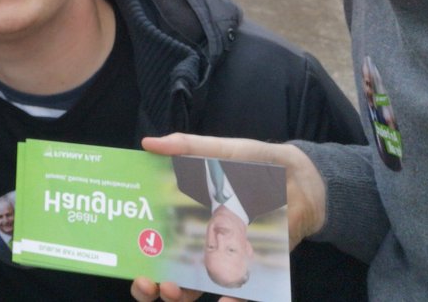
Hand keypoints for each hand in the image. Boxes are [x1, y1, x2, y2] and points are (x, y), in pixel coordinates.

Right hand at [129, 133, 328, 301]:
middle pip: (166, 272)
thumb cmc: (255, 163)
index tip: (127, 259)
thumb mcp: (219, 151)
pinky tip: (223, 301)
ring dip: (179, 296)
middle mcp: (199, 239)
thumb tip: (147, 143)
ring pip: (194, 287)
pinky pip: (239, 292)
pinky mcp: (253, 265)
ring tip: (173, 290)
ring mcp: (225, 256)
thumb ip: (187, 147)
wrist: (300, 179)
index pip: (152, 240)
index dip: (137, 255)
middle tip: (146, 283)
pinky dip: (231, 301)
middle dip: (149, 286)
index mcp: (184, 213)